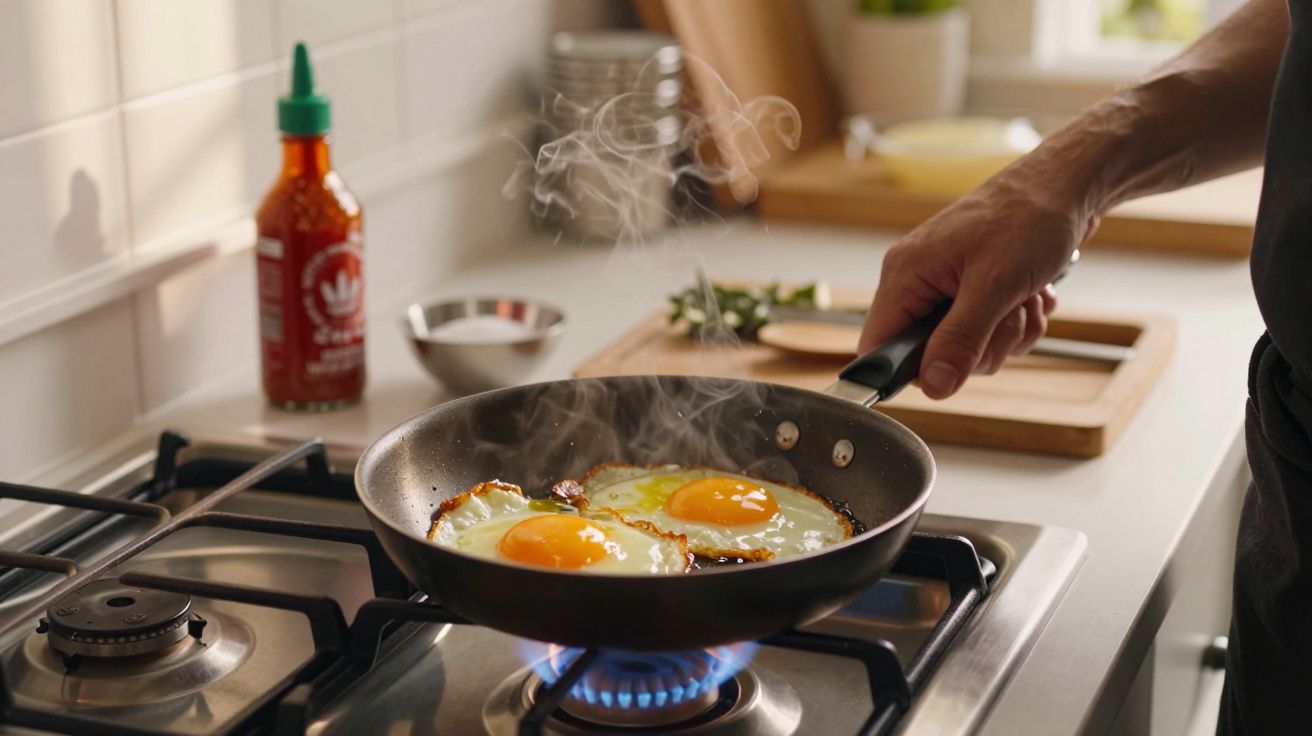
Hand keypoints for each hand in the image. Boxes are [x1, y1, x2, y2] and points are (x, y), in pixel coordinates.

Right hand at [857, 175, 1096, 398]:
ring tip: (1026, 299)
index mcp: (905, 275)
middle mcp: (918, 282)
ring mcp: (946, 286)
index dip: (910, 369)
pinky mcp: (973, 289)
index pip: (878, 346)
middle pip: (929, 355)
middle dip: (980, 347)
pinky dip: (1016, 322)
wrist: (1067, 186)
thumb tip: (934, 387)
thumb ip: (960, 340)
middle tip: (1007, 316)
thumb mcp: (994, 286)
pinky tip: (1032, 295)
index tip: (954, 368)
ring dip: (1006, 334)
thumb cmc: (1028, 218)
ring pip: (965, 347)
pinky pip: (987, 332)